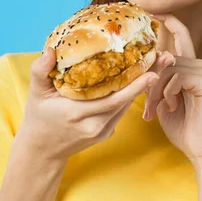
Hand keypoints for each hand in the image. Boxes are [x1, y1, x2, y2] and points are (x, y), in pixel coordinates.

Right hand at [17, 46, 173, 162]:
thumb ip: (40, 71)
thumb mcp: (35, 93)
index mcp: (77, 113)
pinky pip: (122, 110)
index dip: (133, 85)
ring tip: (160, 63)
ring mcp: (103, 131)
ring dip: (145, 85)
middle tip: (165, 58)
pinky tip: (144, 77)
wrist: (42, 150)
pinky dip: (133, 94)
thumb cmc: (39, 117)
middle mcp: (94, 124)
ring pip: (128, 105)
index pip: (112, 99)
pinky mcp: (107, 133)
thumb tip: (49, 49)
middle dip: (148, 79)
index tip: (151, 69)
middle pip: (127, 100)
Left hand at [143, 13, 201, 163]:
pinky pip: (177, 77)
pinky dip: (168, 93)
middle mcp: (200, 66)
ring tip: (155, 111)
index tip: (151, 11)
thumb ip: (156, 82)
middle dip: (151, 80)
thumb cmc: (181, 127)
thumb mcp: (162, 101)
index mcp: (190, 68)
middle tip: (147, 107)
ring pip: (169, 67)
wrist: (201, 150)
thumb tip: (141, 69)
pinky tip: (171, 107)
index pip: (181, 36)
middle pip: (166, 57)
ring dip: (157, 90)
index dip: (169, 20)